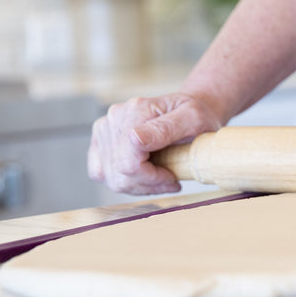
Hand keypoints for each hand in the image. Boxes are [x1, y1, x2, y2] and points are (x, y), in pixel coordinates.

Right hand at [87, 92, 223, 194]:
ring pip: (111, 177)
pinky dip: (125, 182)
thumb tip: (135, 139)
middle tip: (170, 181)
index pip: (129, 163)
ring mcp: (104, 130)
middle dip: (148, 185)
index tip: (172, 176)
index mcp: (135, 111)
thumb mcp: (193, 118)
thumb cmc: (195, 115)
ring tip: (160, 180)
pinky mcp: (100, 141)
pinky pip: (102, 173)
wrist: (187, 110)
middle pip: (119, 174)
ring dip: (139, 186)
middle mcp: (114, 119)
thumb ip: (165, 128)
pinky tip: (144, 178)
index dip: (153, 178)